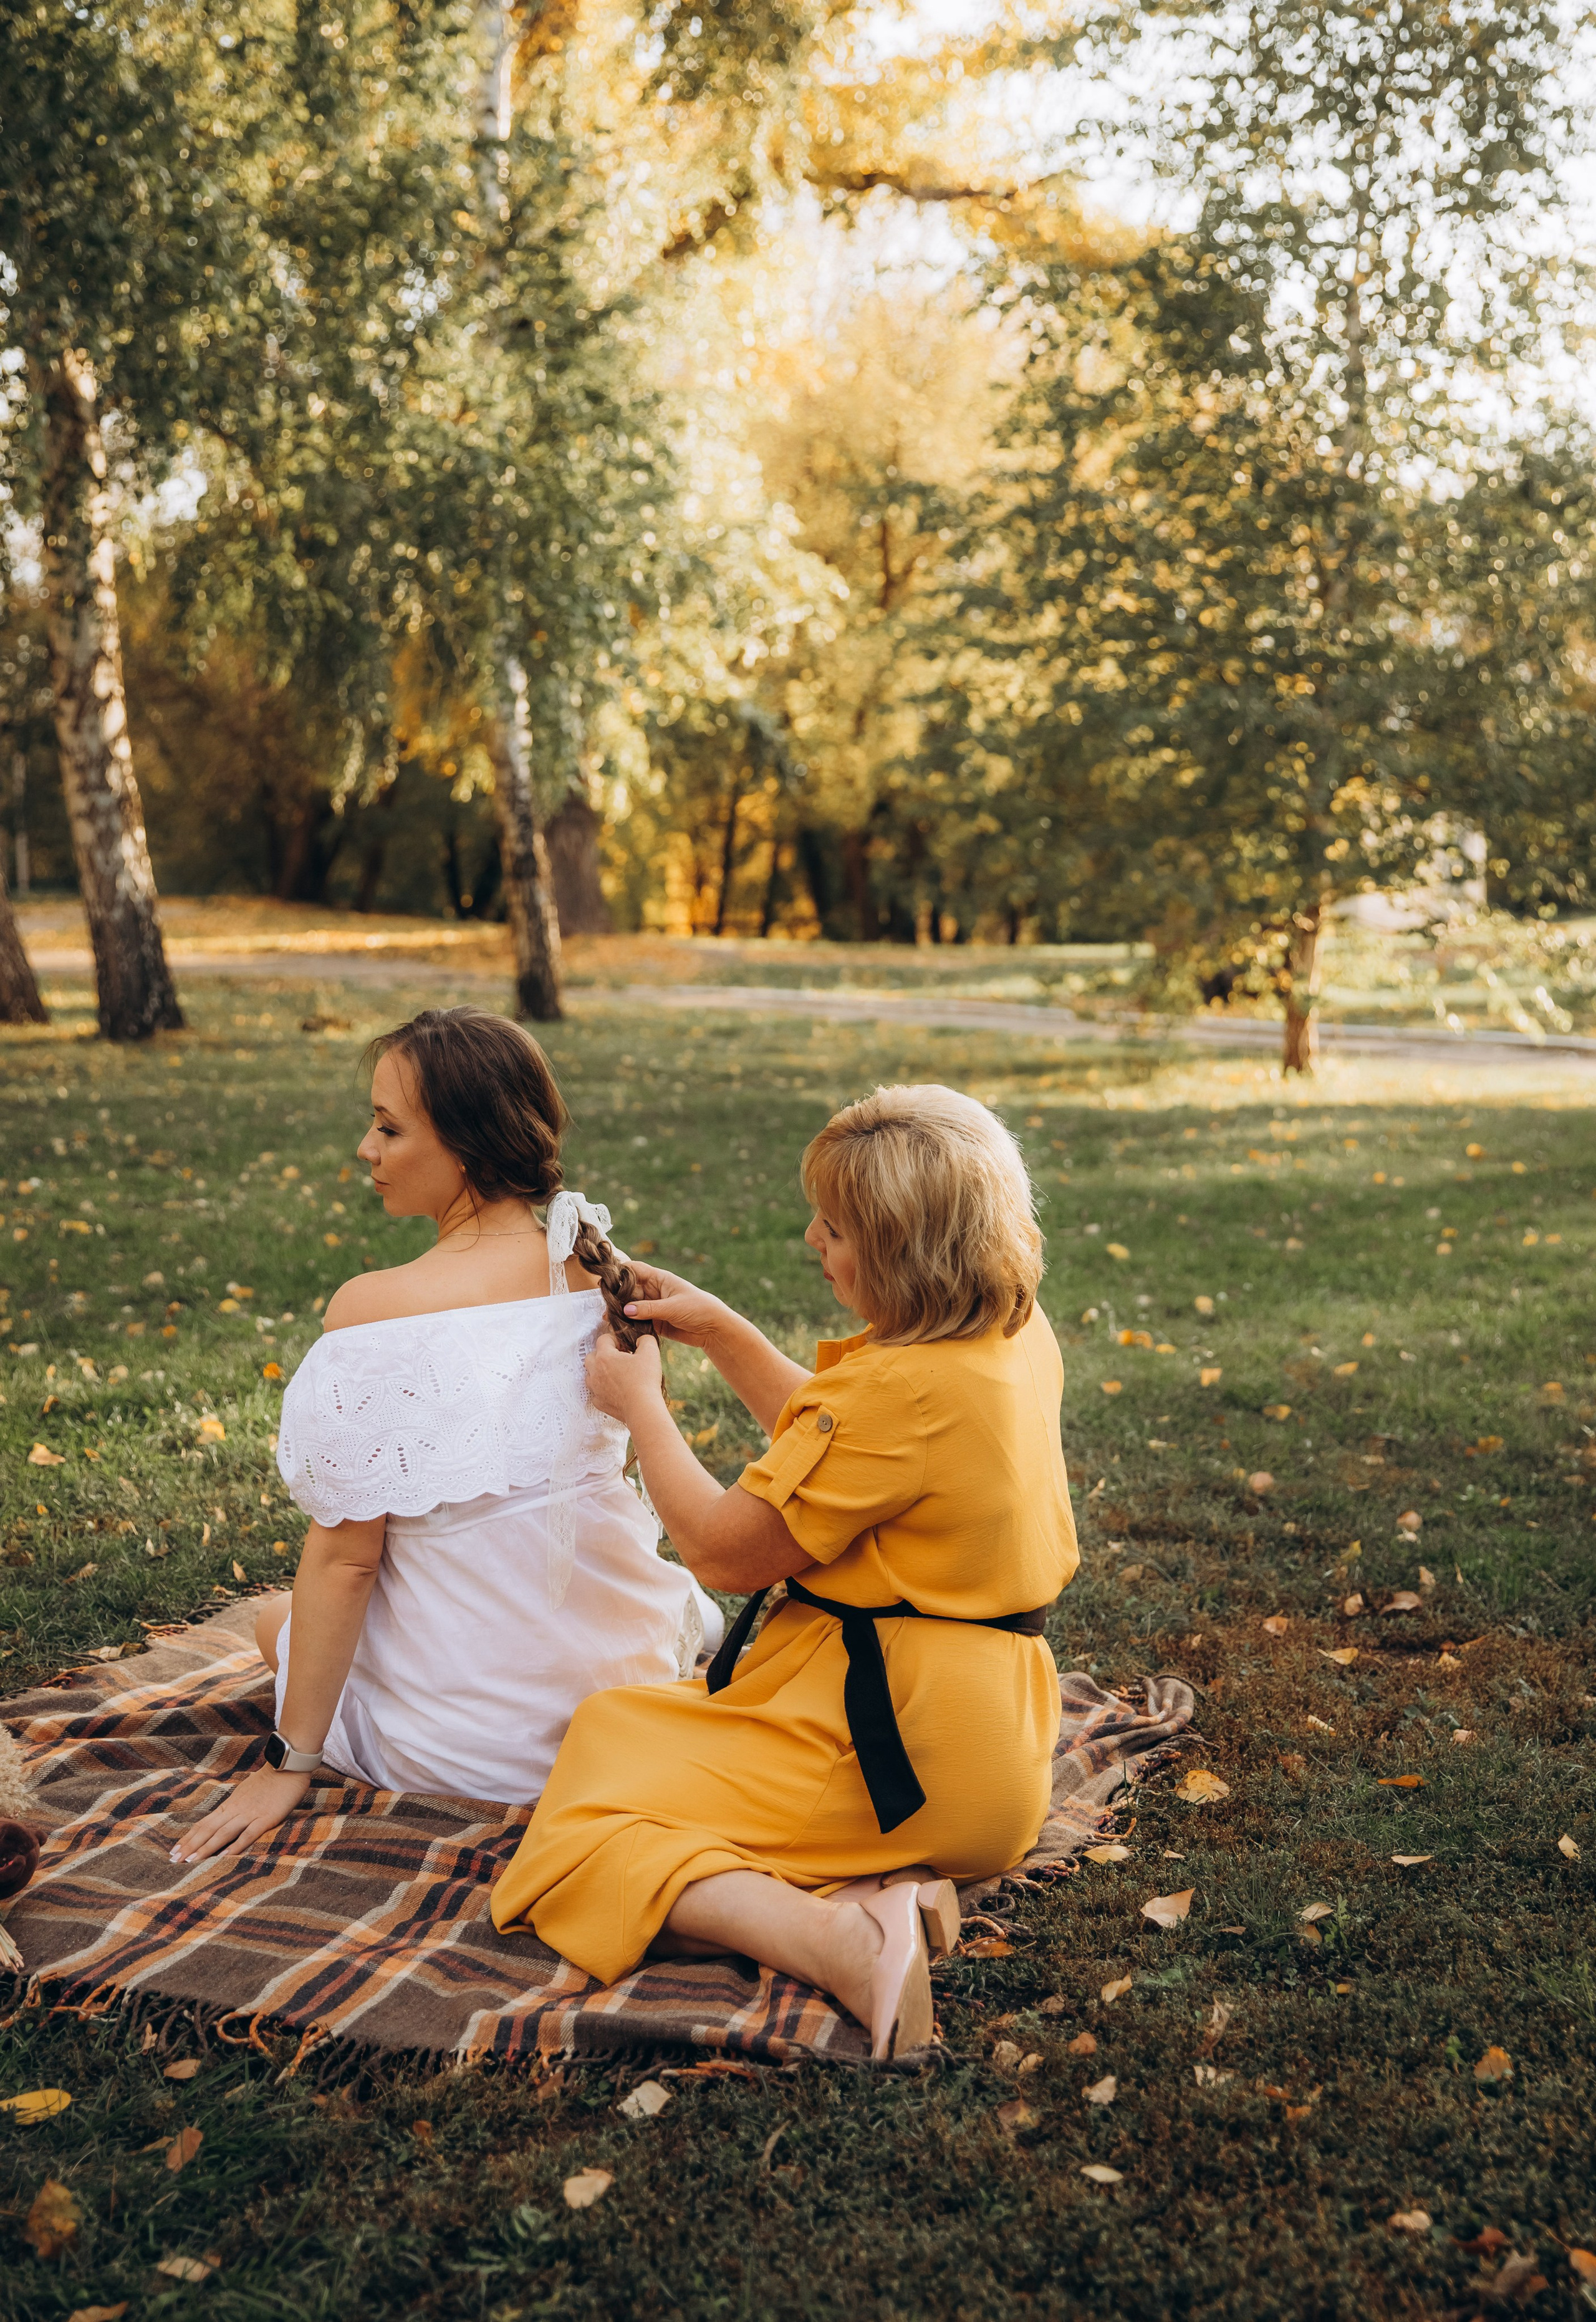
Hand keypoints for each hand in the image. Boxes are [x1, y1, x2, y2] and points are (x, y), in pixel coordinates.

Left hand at [170, 1763, 313, 1865]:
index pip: (204, 1823)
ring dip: (206, 1848)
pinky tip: (224, 1856)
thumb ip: (237, 1805)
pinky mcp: (266, 1818)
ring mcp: (250, 1813)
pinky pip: (248, 1834)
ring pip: (223, 1833)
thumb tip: (226, 1816)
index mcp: (230, 1804)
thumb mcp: (247, 1792)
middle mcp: (235, 1809)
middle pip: (208, 1829)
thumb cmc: (270, 1779)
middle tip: (174, 1860)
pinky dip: (235, 1845)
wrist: (288, 1765)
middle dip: (190, 1846)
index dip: (189, 1837)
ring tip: (191, 1861)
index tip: (175, 1850)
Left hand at [585, 1325, 662, 1424]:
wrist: (642, 1408)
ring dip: (600, 1371)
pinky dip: (603, 1389)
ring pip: (590, 1374)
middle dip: (604, 1354)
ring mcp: (595, 1388)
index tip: (625, 1347)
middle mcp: (595, 1371)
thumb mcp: (650, 1352)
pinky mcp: (599, 1402)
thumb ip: (645, 1340)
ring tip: (616, 1374)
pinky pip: (596, 1392)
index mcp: (604, 1356)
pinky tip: (616, 1389)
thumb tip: (641, 1339)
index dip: (615, 1339)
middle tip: (620, 1359)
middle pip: (592, 1356)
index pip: (603, 1339)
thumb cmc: (645, 1380)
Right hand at [617, 1265, 731, 1349]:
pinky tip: (619, 1329)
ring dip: (621, 1312)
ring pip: (631, 1307)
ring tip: (608, 1319)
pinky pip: (637, 1322)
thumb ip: (649, 1309)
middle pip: (629, 1290)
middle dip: (617, 1297)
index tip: (606, 1280)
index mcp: (659, 1279)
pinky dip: (629, 1325)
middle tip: (605, 1306)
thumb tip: (625, 1310)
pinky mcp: (655, 1322)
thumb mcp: (673, 1307)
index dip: (620, 1273)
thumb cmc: (698, 1308)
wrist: (714, 1329)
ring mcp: (653, 1307)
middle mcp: (653, 1291)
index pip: (634, 1270)